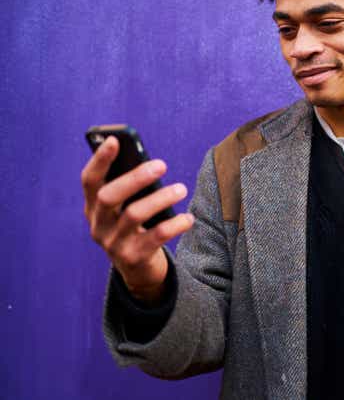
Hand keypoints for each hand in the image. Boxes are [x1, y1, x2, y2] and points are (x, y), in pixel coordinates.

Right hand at [81, 136, 194, 302]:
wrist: (138, 269)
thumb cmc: (136, 227)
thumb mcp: (127, 208)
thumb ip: (132, 188)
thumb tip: (152, 164)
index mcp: (93, 207)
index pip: (89, 180)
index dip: (99, 160)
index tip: (115, 140)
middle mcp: (98, 225)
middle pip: (109, 196)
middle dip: (135, 177)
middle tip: (161, 164)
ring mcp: (112, 243)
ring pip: (134, 214)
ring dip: (160, 198)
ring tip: (181, 189)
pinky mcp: (132, 258)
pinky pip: (156, 237)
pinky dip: (174, 224)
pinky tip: (188, 218)